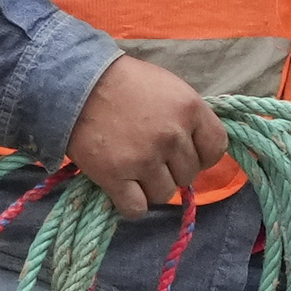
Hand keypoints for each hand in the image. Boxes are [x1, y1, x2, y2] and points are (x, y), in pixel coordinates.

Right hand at [65, 55, 227, 215]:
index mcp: (190, 109)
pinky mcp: (115, 177)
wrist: (75, 83)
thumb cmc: (124, 82)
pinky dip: (131, 204)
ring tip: (133, 169)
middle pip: (188, 175)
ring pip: (164, 194)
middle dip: (172, 169)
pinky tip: (123, 188)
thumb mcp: (168, 87)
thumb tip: (197, 148)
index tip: (185, 153)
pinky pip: (137, 209)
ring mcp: (144, 159)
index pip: (215, 149)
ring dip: (151, 187)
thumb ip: (187, 117)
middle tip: (150, 156)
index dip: (202, 155)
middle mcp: (172, 136)